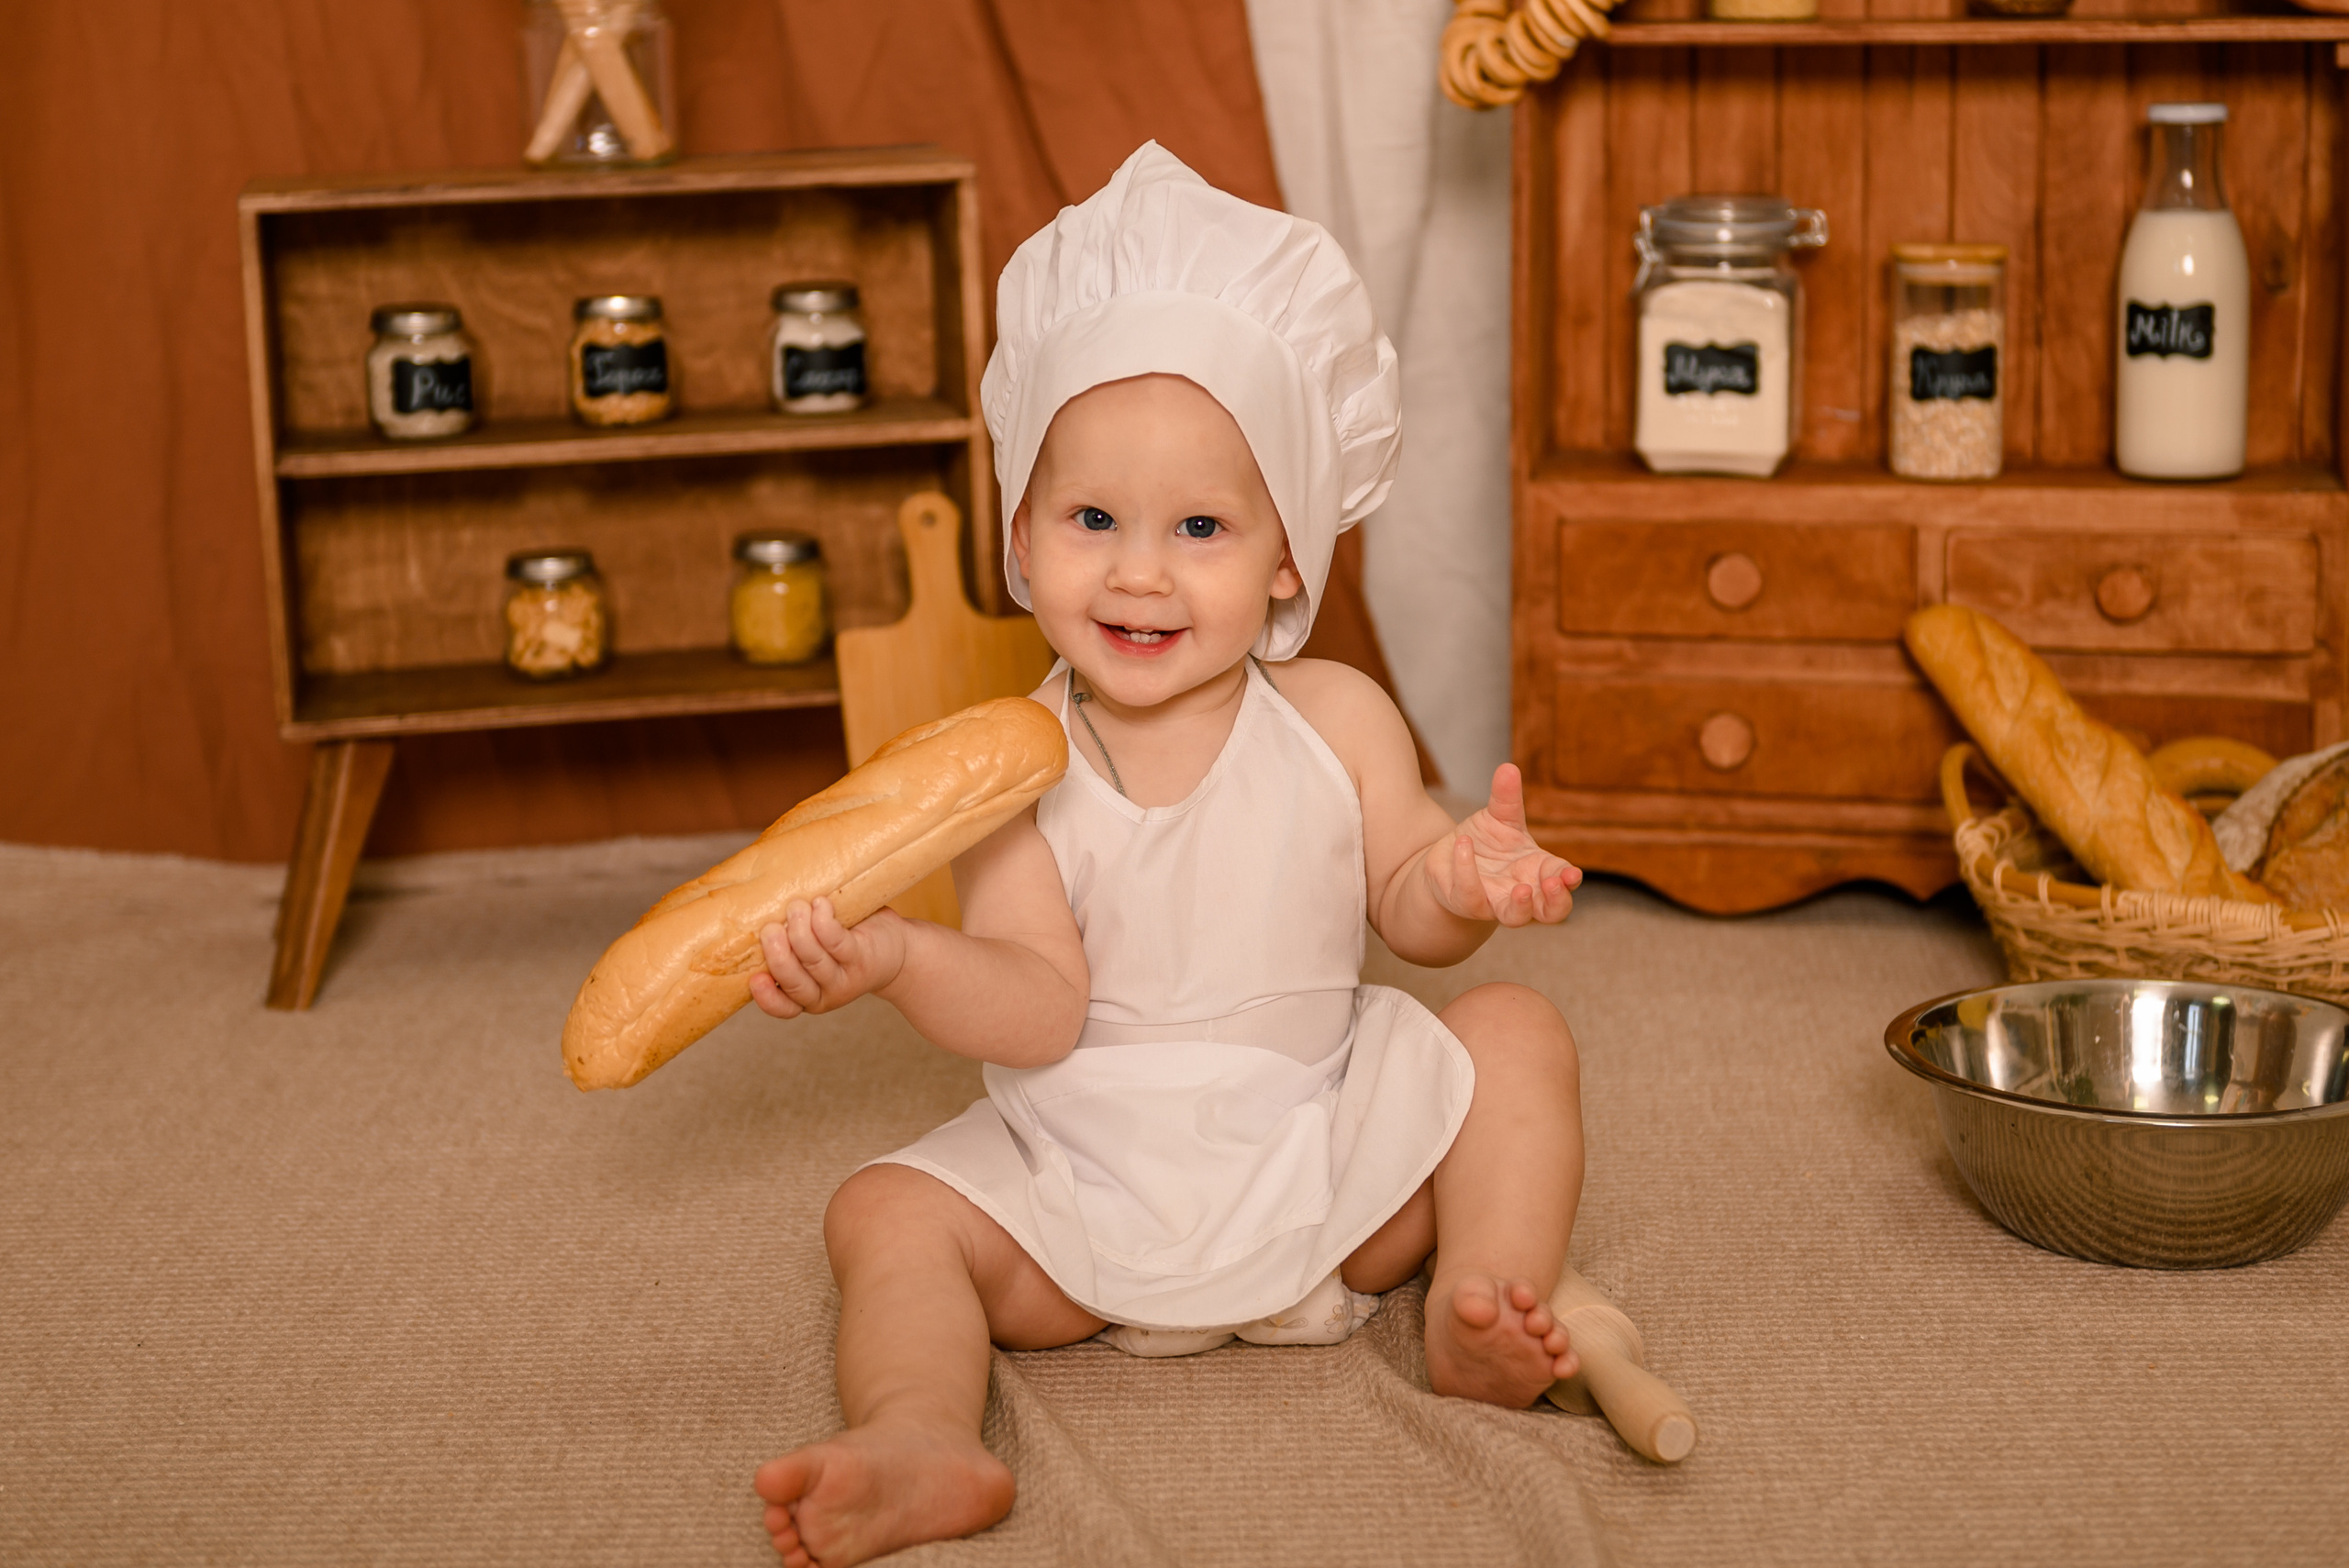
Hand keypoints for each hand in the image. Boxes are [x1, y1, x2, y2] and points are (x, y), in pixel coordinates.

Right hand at [747, 898, 909, 1018]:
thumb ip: (788, 939)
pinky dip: (824, 922)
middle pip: (794, 982)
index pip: (782, 1007)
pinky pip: (837, 943)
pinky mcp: (861, 958)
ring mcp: (844, 979)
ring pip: (814, 960)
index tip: (754, 978)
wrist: (896, 950)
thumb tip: (756, 904)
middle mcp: (823, 994)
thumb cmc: (845, 942)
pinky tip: (821, 904)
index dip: (766, 998)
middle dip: (777, 955)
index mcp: (805, 995)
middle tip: (770, 928)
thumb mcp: (815, 949)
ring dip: (800, 931)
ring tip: (796, 906)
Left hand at [1421, 764, 1581, 926]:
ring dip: (1521, 907)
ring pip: (1515, 917)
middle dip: (1556, 903)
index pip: (1563, 880)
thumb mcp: (1498, 818)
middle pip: (1551, 912)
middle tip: (1554, 884)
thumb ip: (1506, 798)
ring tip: (1522, 890)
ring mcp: (1496, 902)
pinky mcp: (1467, 902)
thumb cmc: (1484, 842)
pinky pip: (1470, 894)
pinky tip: (1463, 843)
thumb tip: (1509, 768)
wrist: (1446, 860)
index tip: (1573, 874)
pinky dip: (1466, 870)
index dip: (1569, 880)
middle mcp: (1523, 892)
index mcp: (1539, 871)